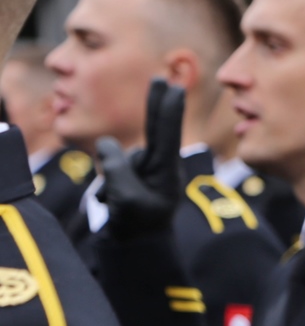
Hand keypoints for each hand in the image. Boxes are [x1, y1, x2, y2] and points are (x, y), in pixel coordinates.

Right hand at [96, 78, 185, 237]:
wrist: (135, 246)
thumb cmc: (136, 225)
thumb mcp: (128, 198)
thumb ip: (118, 168)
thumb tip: (108, 144)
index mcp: (167, 172)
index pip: (167, 135)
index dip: (168, 109)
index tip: (175, 86)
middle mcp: (159, 166)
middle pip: (156, 130)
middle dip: (157, 104)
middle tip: (164, 79)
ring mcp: (145, 170)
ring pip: (119, 157)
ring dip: (114, 178)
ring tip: (120, 201)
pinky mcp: (132, 175)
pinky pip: (111, 167)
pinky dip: (109, 184)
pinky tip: (114, 201)